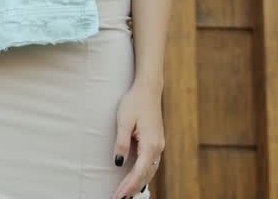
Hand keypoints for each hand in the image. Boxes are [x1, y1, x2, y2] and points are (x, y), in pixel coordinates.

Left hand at [109, 84, 163, 198]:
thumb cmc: (134, 102)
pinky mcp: (156, 142)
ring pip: (150, 170)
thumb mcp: (123, 121)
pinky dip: (143, 174)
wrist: (148, 89)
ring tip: (126, 194)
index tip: (118, 196)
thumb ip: (121, 144)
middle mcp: (158, 147)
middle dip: (133, 189)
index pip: (139, 171)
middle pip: (146, 174)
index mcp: (151, 144)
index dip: (128, 186)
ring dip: (138, 183)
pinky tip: (137, 180)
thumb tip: (119, 164)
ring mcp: (159, 145)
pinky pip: (151, 164)